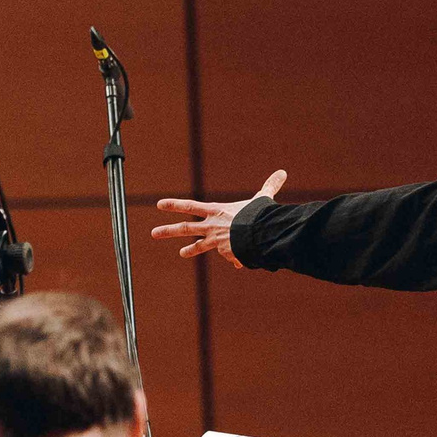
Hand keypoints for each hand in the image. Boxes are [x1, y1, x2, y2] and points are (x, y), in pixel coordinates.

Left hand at [150, 170, 287, 268]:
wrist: (258, 234)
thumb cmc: (258, 214)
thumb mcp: (262, 198)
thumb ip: (270, 186)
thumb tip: (283, 172)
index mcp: (216, 211)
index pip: (190, 206)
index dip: (174, 205)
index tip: (159, 205)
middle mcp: (212, 226)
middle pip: (186, 228)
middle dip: (168, 230)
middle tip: (153, 234)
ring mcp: (217, 241)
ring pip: (199, 246)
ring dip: (190, 250)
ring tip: (181, 253)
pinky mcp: (226, 253)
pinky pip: (231, 256)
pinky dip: (236, 259)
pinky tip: (240, 263)